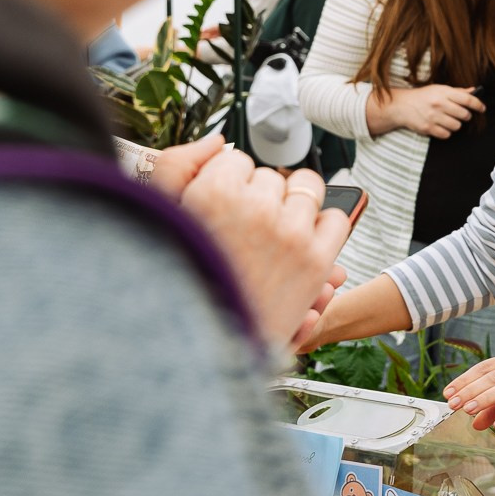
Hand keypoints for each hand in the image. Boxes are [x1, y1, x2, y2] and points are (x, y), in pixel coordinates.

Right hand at [157, 138, 351, 349]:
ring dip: (290, 206)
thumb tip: (219, 141)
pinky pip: (336, 219)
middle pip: (269, 176)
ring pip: (305, 189)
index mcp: (211, 193)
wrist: (196, 354)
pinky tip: (299, 244)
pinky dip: (323, 226)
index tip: (217, 210)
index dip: (224, 184)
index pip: (234, 159)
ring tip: (269, 238)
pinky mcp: (315, 261)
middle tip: (240, 231)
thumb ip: (180, 165)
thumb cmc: (174, 282)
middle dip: (256, 196)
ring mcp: (290, 234)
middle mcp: (255, 209)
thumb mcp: (158, 218)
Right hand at [388, 84, 484, 139]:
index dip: (478, 105)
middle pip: (464, 114)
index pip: (468, 99)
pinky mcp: (428, 128)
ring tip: (449, 120)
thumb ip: (457, 91)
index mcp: (443, 92)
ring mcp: (433, 117)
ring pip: (457, 126)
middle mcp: (439, 104)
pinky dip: (446, 132)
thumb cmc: (423, 96)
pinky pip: (447, 134)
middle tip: (462, 114)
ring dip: (456, 124)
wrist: (402, 106)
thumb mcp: (438, 89)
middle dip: (466, 116)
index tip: (482, 108)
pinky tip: (442, 126)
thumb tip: (473, 91)